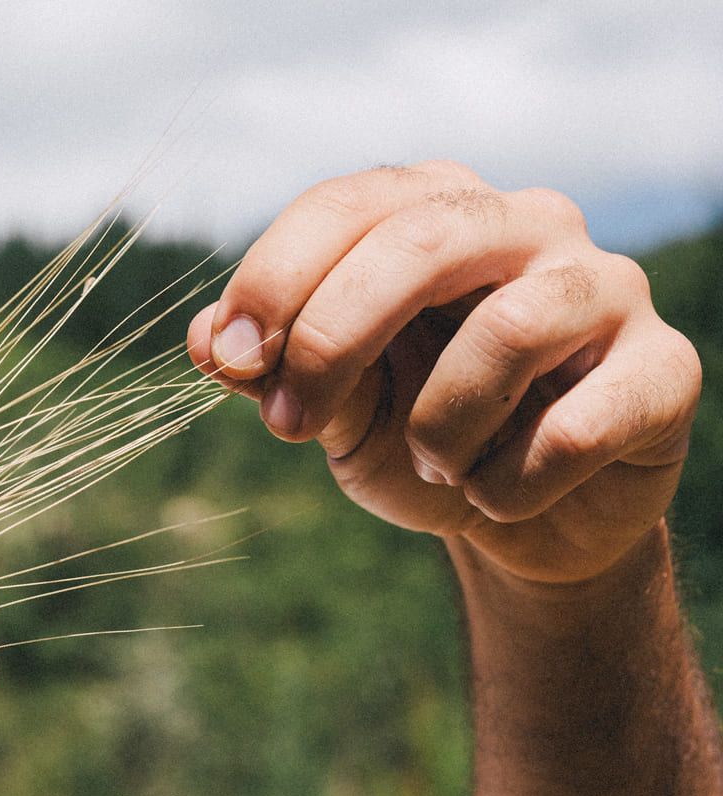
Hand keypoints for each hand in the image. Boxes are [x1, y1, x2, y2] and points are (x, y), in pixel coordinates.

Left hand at [187, 160, 701, 585]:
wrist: (519, 517)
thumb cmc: (415, 437)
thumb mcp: (329, 406)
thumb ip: (268, 367)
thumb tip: (204, 339)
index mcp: (436, 212)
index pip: (347, 204)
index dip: (276, 277)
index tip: (231, 359)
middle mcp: (530, 225)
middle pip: (425, 241)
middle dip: (335, 338)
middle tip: (289, 425)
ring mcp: (608, 289)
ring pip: (512, 332)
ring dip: (439, 425)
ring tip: (431, 465)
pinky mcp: (664, 369)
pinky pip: (576, 425)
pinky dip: (511, 481)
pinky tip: (496, 495)